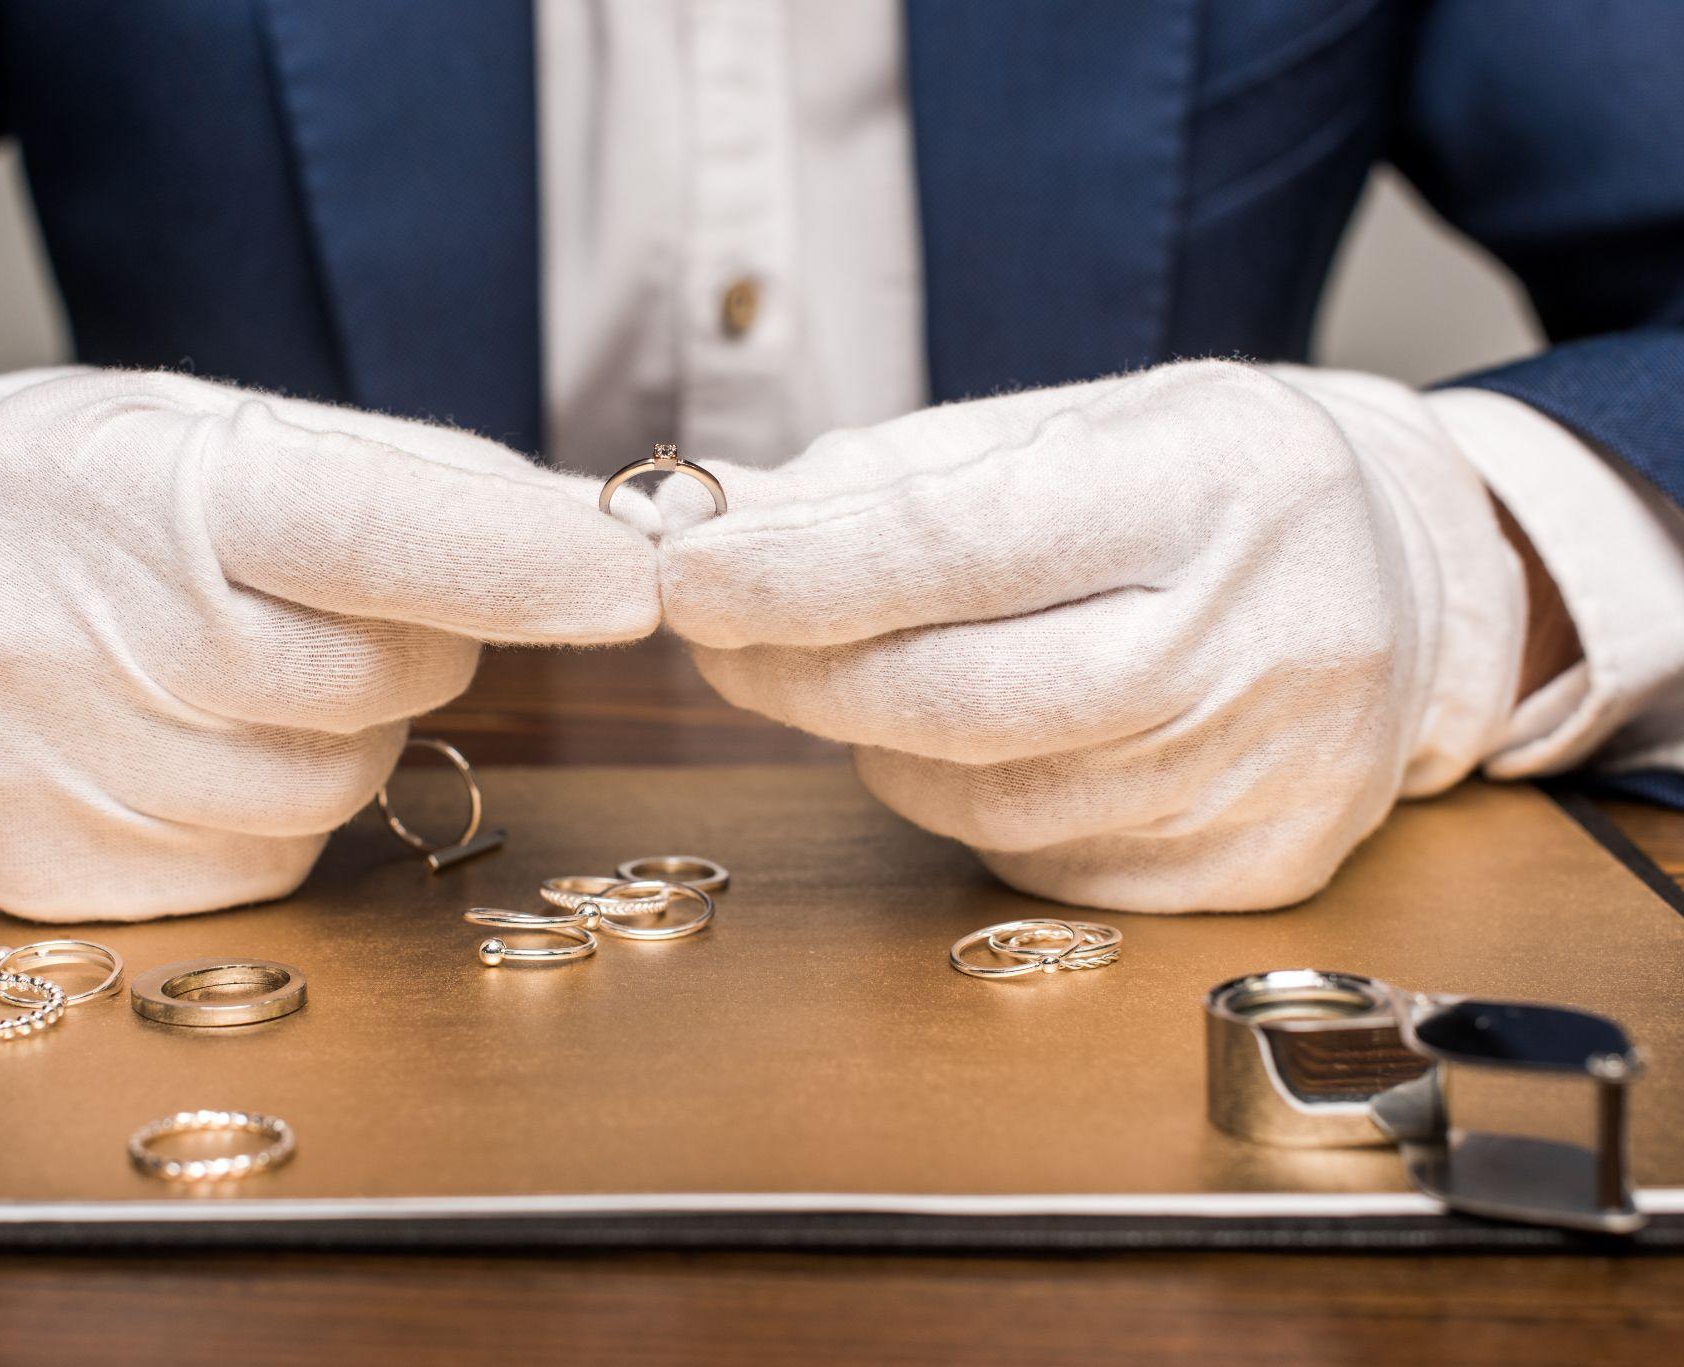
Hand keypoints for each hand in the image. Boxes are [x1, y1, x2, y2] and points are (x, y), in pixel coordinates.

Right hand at [0, 369, 656, 918]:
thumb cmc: (121, 493)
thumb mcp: (244, 436)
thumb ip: (429, 486)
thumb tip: (605, 542)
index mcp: (126, 481)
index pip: (353, 531)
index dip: (507, 561)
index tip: (629, 581)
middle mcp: (61, 630)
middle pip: (367, 684)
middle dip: (418, 644)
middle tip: (361, 600)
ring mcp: (45, 768)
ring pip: (327, 788)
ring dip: (345, 732)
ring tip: (253, 663)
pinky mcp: (51, 874)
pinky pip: (264, 862)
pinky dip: (274, 807)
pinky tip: (197, 739)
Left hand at [658, 361, 1525, 910]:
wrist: (1404, 587)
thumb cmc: (1206, 490)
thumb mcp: (1073, 426)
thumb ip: (894, 476)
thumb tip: (724, 523)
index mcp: (1211, 484)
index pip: (965, 546)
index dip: (805, 575)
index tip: (688, 577)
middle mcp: (1256, 637)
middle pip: (960, 697)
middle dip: (801, 673)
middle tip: (717, 639)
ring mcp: (1264, 772)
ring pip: (982, 796)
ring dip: (878, 741)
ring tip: (872, 673)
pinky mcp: (1251, 868)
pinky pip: (1036, 860)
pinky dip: (965, 802)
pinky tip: (977, 741)